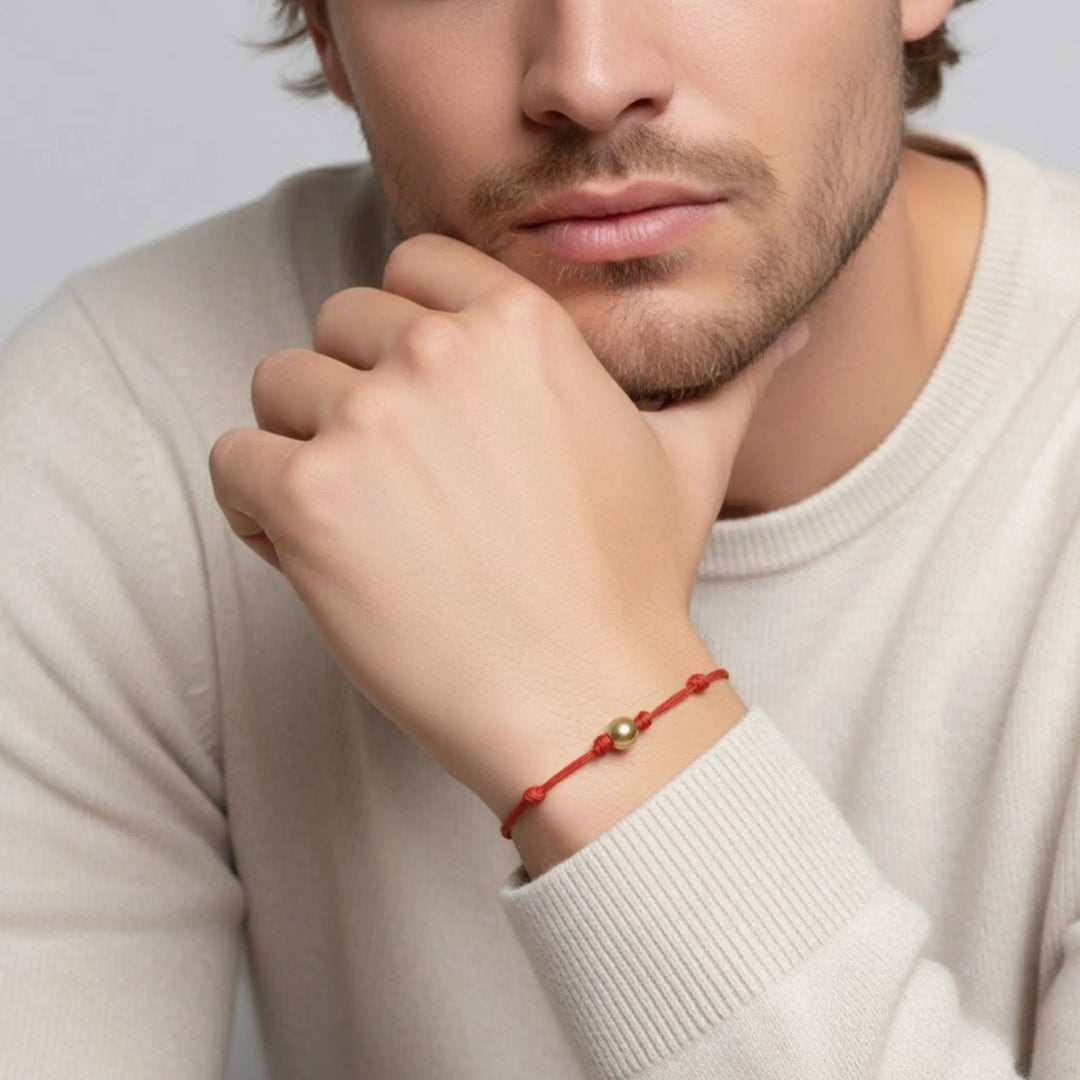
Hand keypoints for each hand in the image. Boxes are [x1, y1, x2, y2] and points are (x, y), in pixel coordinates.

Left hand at [208, 234, 807, 812]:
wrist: (589, 702)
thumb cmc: (632, 585)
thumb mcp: (694, 465)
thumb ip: (735, 383)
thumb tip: (795, 331)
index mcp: (520, 324)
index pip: (412, 264)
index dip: (406, 330)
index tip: (423, 396)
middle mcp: (438, 352)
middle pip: (338, 322)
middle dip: (353, 386)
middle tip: (396, 473)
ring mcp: (368, 423)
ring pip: (279, 386)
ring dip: (302, 444)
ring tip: (355, 517)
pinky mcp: (310, 500)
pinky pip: (235, 461)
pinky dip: (255, 502)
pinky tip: (310, 550)